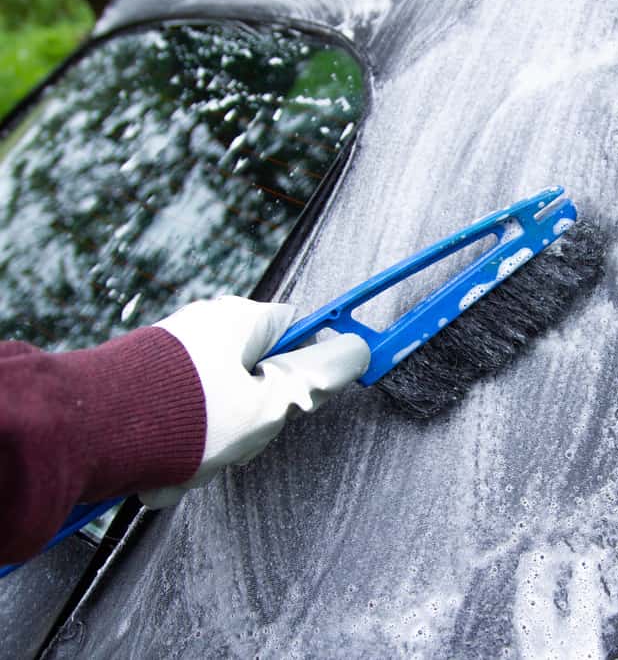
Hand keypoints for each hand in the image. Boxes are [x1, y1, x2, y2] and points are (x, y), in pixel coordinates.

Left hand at [139, 296, 369, 507]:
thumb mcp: (270, 403)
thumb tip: (357, 349)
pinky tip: (164, 468)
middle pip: (261, 377)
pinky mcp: (145, 383)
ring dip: (214, 444)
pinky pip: (184, 420)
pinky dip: (180, 448)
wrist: (88, 436)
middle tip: (240, 441)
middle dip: (253, 420)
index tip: (317, 391)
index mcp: (242, 321)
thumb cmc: (183, 417)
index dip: (314, 364)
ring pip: (222, 407)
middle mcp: (207, 328)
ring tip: (194, 461)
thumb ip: (319, 377)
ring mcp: (174, 355)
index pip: (302, 329)